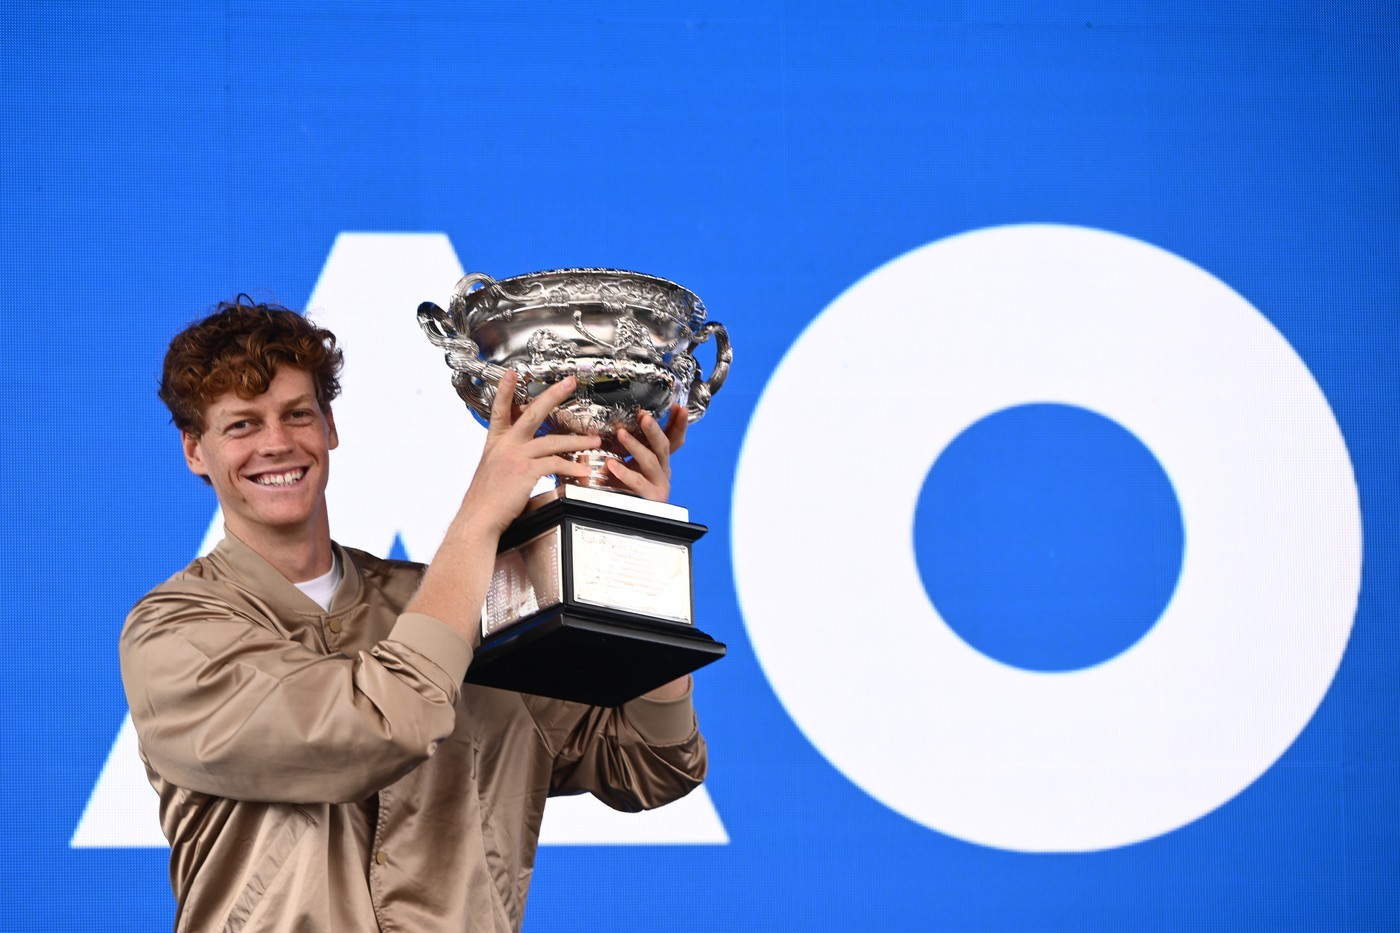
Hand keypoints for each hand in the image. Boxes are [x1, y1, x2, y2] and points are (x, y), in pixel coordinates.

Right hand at [461, 371, 600, 536]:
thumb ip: (508, 459)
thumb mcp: (492, 471)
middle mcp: (505, 445)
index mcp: (495, 443)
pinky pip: (556, 464)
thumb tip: (527, 460)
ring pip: (553, 440)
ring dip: (578, 440)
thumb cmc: (486, 501)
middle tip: (569, 383)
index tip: (511, 374)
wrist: (478, 518)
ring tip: (594, 440)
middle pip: (532, 413)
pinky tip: (583, 471)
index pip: (500, 410)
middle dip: (553, 395)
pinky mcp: (526, 471)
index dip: (504, 390)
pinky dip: (572, 468)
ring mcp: (515, 456)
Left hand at [604, 404, 687, 502]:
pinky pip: (638, 483)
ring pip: (650, 461)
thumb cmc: (623, 486)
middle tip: (644, 416)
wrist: (625, 517)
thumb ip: (622, 448)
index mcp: (660, 460)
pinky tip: (612, 464)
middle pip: (663, 446)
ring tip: (621, 433)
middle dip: (654, 429)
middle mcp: (663, 470)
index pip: (673, 438)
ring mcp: (659, 484)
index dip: (677, 423)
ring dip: (635, 446)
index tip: (678, 407)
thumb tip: (614, 426)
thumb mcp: (626, 462)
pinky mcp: (650, 498)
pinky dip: (624, 472)